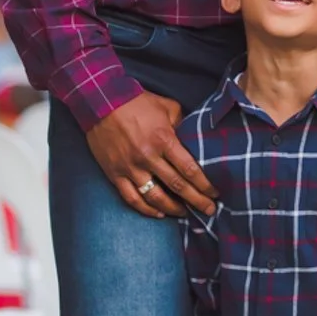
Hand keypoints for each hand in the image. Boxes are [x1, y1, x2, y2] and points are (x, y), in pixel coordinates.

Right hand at [86, 91, 217, 218]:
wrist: (102, 102)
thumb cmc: (137, 102)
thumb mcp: (167, 107)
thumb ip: (182, 124)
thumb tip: (194, 139)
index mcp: (164, 140)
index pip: (189, 169)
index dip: (204, 184)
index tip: (214, 193)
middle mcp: (148, 157)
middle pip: (177, 186)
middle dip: (196, 200)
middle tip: (209, 210)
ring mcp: (130, 168)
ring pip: (155, 197)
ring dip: (173, 209)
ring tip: (185, 213)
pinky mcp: (115, 174)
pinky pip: (132, 198)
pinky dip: (146, 209)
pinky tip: (158, 213)